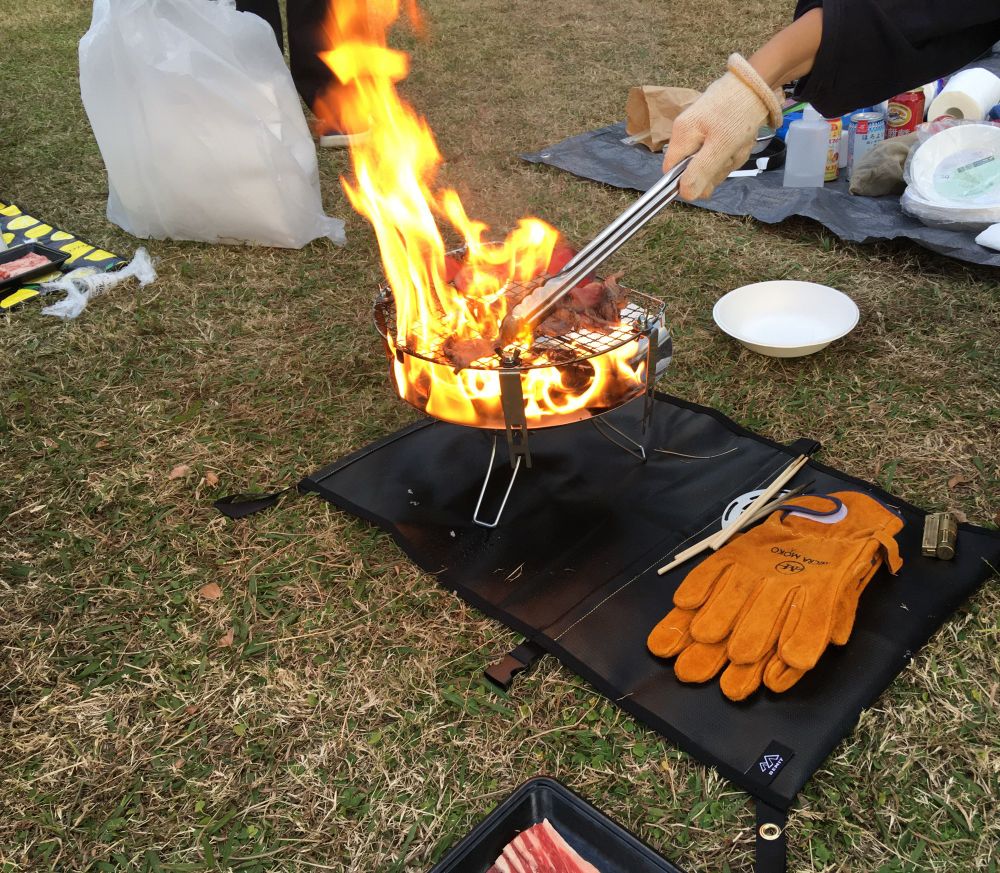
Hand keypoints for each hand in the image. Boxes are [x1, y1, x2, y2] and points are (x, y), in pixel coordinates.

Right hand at [663, 54, 782, 201]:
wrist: (759, 83)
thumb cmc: (738, 112)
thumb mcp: (721, 146)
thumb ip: (701, 171)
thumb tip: (685, 194)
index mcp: (681, 135)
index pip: (671, 172)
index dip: (688, 181)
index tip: (710, 177)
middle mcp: (685, 133)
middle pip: (693, 170)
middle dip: (715, 169)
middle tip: (731, 154)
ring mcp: (699, 131)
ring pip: (709, 162)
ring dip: (728, 160)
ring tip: (739, 144)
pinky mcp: (713, 130)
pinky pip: (719, 152)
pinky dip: (732, 151)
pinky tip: (740, 141)